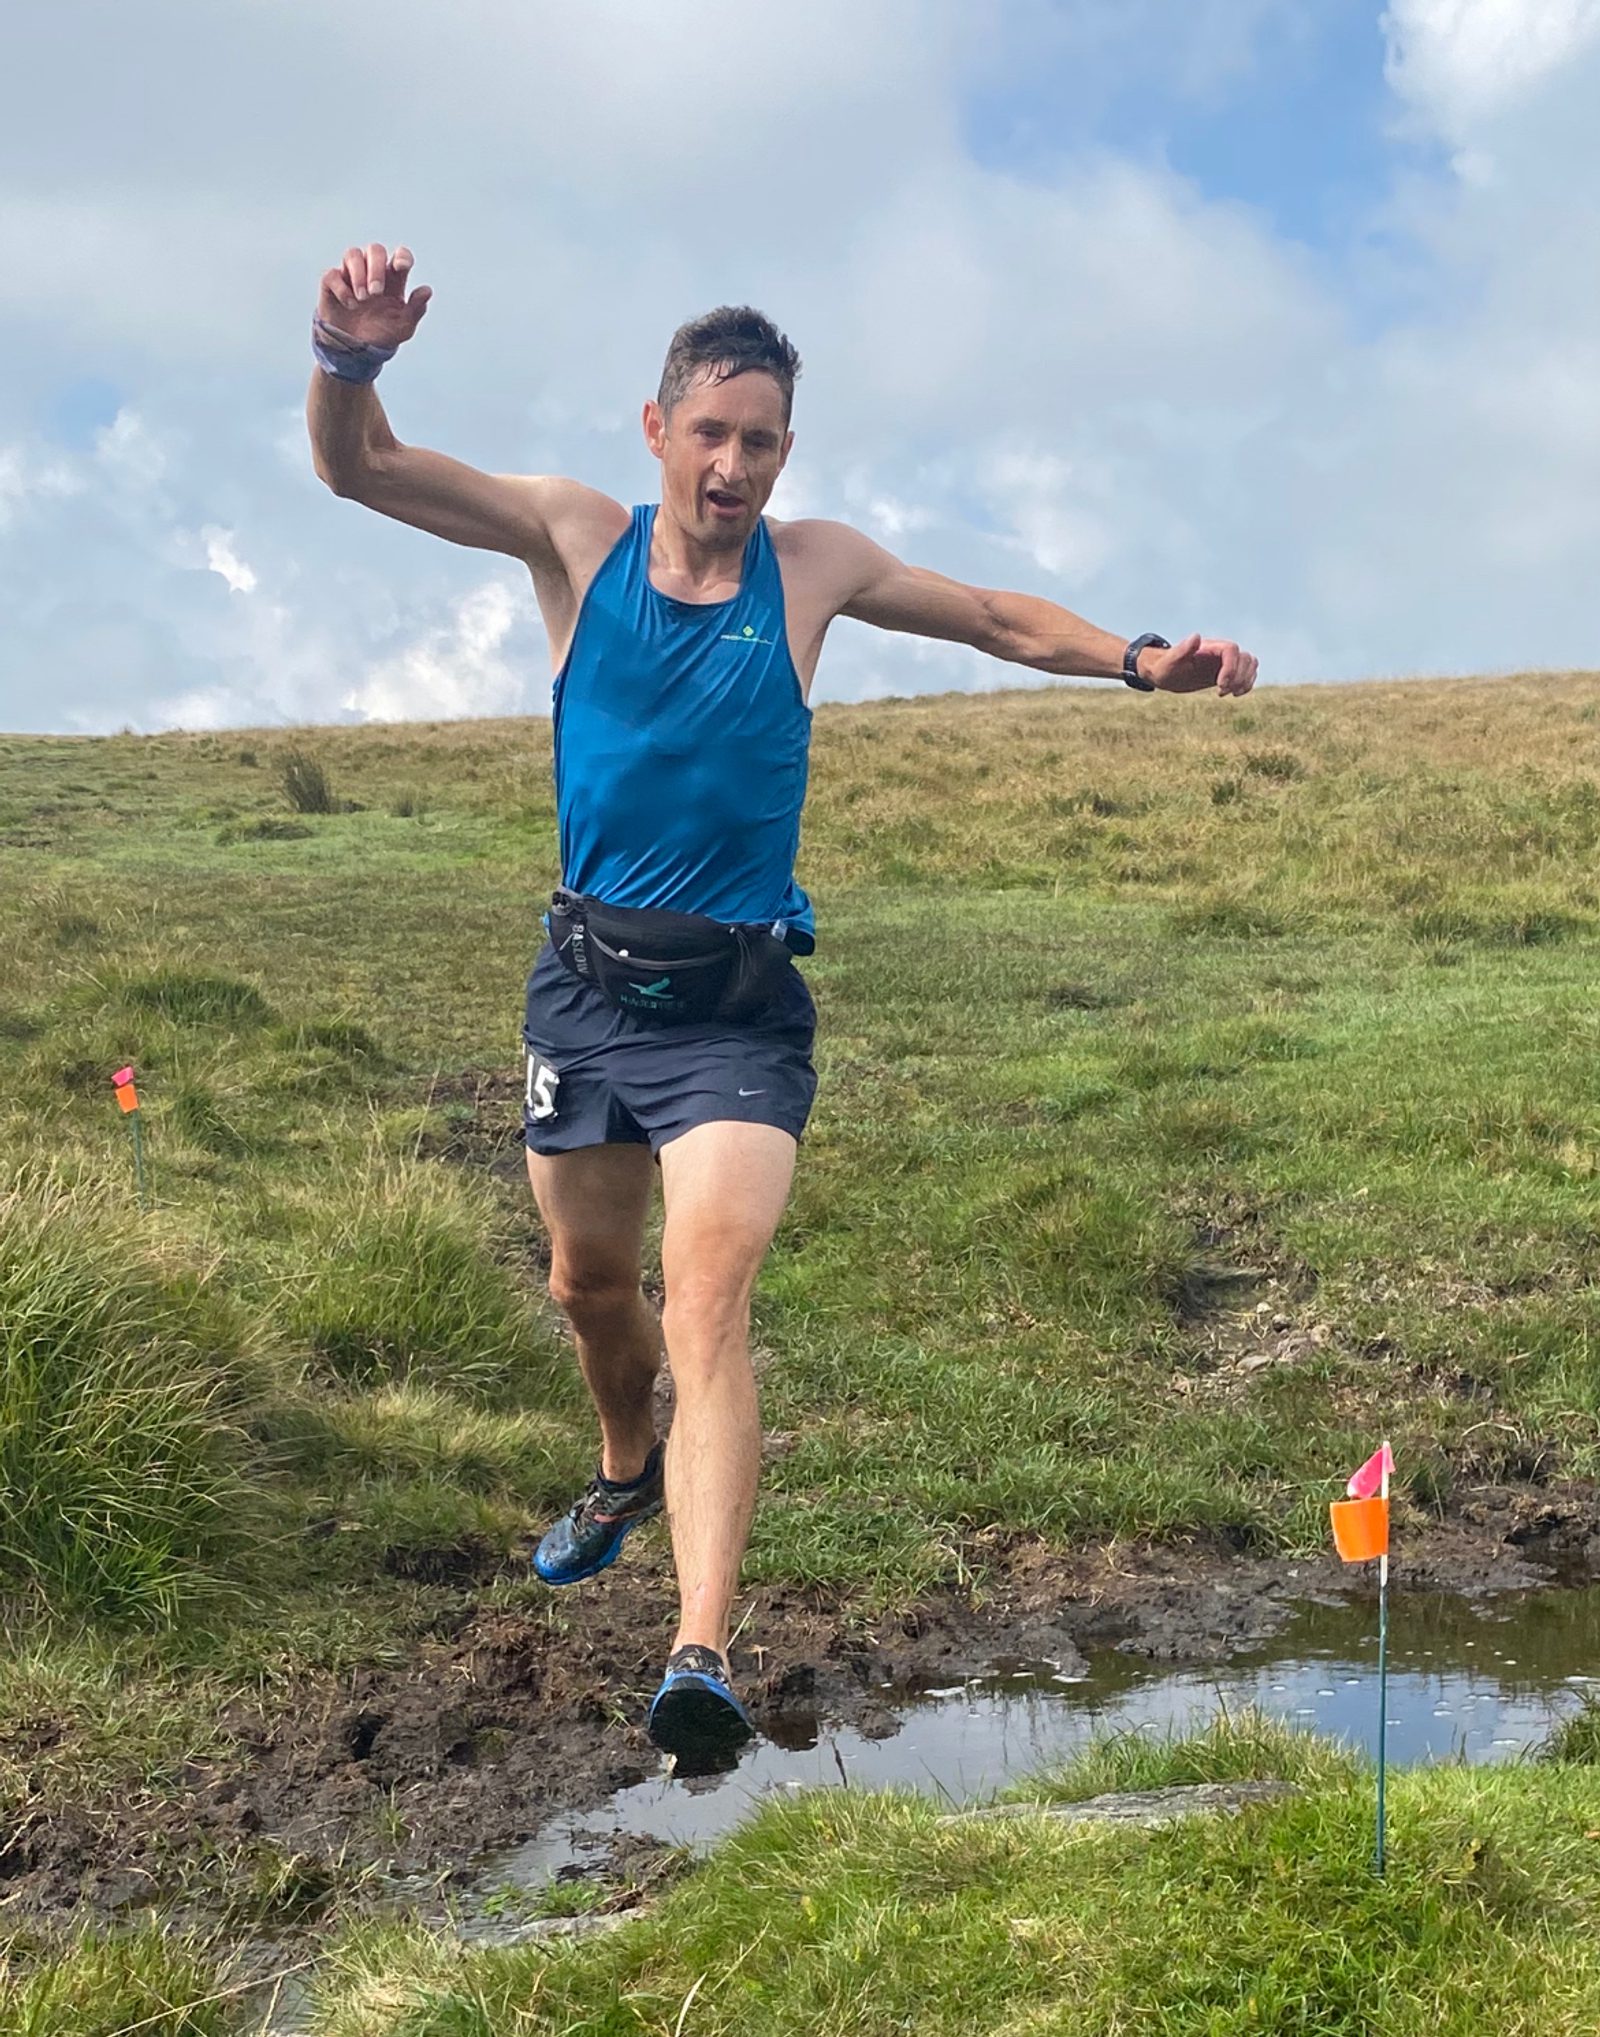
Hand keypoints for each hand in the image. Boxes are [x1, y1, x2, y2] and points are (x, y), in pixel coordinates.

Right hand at [317, 242, 431, 349]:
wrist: (357, 352)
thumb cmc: (383, 334)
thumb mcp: (404, 327)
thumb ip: (416, 309)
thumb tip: (427, 290)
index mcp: (393, 279)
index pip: (400, 255)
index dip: (402, 256)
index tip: (400, 267)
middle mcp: (372, 272)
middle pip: (375, 249)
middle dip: (376, 268)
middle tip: (376, 293)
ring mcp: (351, 276)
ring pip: (352, 254)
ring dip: (358, 274)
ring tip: (362, 298)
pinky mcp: (332, 284)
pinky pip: (332, 274)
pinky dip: (341, 288)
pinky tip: (349, 305)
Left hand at [1140, 633, 1257, 697]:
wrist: (1164, 672)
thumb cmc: (1164, 667)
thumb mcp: (1169, 662)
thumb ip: (1181, 650)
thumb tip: (1196, 636)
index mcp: (1208, 647)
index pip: (1231, 649)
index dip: (1231, 667)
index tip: (1219, 685)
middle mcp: (1219, 652)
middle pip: (1245, 657)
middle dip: (1238, 677)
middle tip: (1220, 691)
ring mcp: (1224, 662)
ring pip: (1250, 663)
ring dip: (1245, 680)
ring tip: (1230, 693)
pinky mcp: (1225, 672)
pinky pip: (1247, 673)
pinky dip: (1247, 683)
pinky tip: (1234, 693)